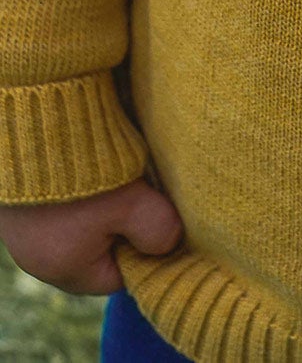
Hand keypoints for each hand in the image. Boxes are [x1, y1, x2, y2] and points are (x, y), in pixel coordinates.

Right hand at [0, 176, 183, 294]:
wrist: (28, 134)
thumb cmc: (79, 179)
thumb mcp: (131, 204)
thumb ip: (158, 229)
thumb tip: (171, 241)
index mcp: (64, 270)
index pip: (120, 274)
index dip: (146, 249)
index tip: (160, 219)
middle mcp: (39, 258)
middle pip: (99, 250)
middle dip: (124, 224)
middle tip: (141, 192)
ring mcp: (27, 231)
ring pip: (81, 226)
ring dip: (104, 203)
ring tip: (119, 174)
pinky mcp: (23, 205)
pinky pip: (61, 206)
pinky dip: (82, 189)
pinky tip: (94, 165)